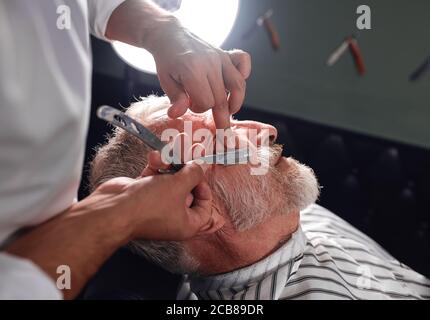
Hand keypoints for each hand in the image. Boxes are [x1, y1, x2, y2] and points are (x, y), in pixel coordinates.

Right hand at [83, 158, 215, 240]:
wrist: (113, 209)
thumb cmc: (148, 205)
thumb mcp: (179, 186)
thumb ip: (194, 174)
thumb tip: (202, 166)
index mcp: (186, 224)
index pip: (205, 209)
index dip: (204, 190)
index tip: (198, 176)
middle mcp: (173, 217)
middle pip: (187, 191)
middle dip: (185, 170)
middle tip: (186, 154)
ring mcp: (157, 205)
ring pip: (170, 181)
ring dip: (169, 164)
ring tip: (167, 153)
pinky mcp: (143, 195)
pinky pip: (155, 178)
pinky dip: (155, 166)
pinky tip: (154, 157)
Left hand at [150, 18, 251, 128]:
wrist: (170, 36)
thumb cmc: (168, 61)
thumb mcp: (165, 81)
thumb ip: (175, 99)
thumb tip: (176, 115)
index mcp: (192, 71)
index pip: (206, 102)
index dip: (199, 109)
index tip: (191, 106)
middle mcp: (210, 63)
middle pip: (221, 97)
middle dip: (220, 115)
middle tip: (221, 129)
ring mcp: (220, 57)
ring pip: (237, 84)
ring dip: (236, 101)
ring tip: (231, 111)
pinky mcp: (226, 53)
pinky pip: (243, 60)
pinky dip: (244, 72)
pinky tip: (238, 83)